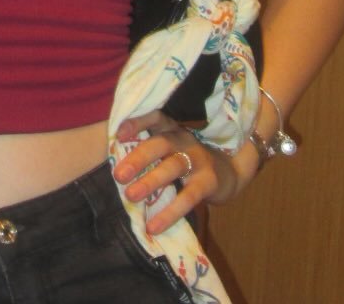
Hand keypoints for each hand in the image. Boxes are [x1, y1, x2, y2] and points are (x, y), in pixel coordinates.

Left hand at [112, 110, 243, 235]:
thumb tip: (115, 169)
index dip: (137, 122)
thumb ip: (148, 153)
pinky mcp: (209, 182)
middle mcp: (184, 140)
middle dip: (138, 158)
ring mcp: (198, 159)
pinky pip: (188, 197)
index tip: (119, 134)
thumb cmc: (187, 162)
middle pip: (160, 143)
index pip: (155, 117)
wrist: (228, 174)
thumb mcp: (169, 150)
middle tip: (118, 175)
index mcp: (171, 129)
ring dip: (150, 182)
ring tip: (131, 196)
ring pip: (172, 167)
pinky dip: (170, 213)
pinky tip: (154, 226)